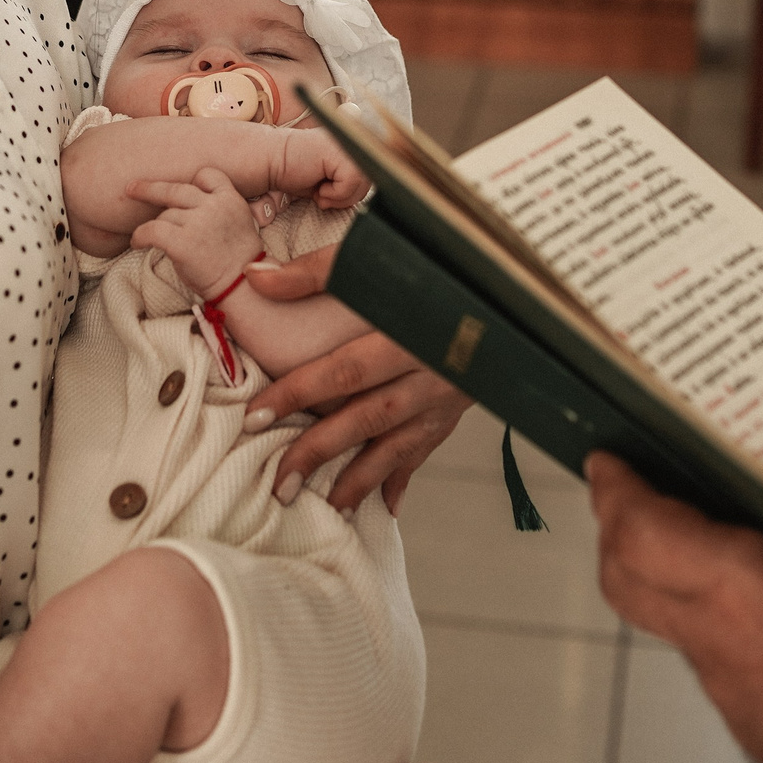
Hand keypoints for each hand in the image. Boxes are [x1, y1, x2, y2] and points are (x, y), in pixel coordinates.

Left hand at [131, 168, 270, 297]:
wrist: (242, 287)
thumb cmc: (239, 261)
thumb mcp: (241, 221)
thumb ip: (220, 207)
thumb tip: (191, 203)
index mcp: (230, 199)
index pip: (207, 175)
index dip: (193, 181)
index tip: (181, 189)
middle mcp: (214, 206)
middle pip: (175, 189)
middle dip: (149, 189)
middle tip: (131, 189)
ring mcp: (198, 223)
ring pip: (165, 215)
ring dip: (156, 226)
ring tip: (148, 238)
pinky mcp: (182, 242)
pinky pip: (151, 230)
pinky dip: (140, 236)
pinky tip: (137, 243)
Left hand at [239, 245, 473, 513]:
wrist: (506, 289)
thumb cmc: (437, 268)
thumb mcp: (380, 255)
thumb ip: (317, 269)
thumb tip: (256, 276)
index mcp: (408, 331)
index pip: (343, 369)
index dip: (298, 393)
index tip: (256, 415)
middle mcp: (429, 371)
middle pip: (366, 417)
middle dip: (320, 452)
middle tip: (281, 483)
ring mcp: (445, 396)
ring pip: (397, 446)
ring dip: (360, 480)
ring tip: (326, 507)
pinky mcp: (454, 410)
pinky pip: (426, 450)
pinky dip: (404, 478)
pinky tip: (385, 505)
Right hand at [269, 129, 370, 209]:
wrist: (270, 161)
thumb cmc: (297, 172)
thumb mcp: (332, 180)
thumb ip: (353, 182)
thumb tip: (371, 200)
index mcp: (355, 142)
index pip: (375, 175)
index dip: (353, 190)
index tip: (330, 188)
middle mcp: (354, 139)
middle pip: (370, 181)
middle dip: (347, 197)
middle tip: (324, 193)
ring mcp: (348, 143)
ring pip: (362, 183)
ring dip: (340, 196)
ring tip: (321, 188)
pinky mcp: (339, 152)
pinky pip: (350, 182)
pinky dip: (334, 193)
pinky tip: (318, 185)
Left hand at [586, 455, 762, 762]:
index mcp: (741, 601)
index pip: (638, 536)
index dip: (616, 491)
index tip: (609, 460)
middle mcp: (725, 657)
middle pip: (631, 587)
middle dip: (621, 532)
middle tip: (634, 491)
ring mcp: (743, 704)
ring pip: (684, 628)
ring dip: (686, 580)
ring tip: (730, 536)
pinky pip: (732, 665)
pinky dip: (737, 624)